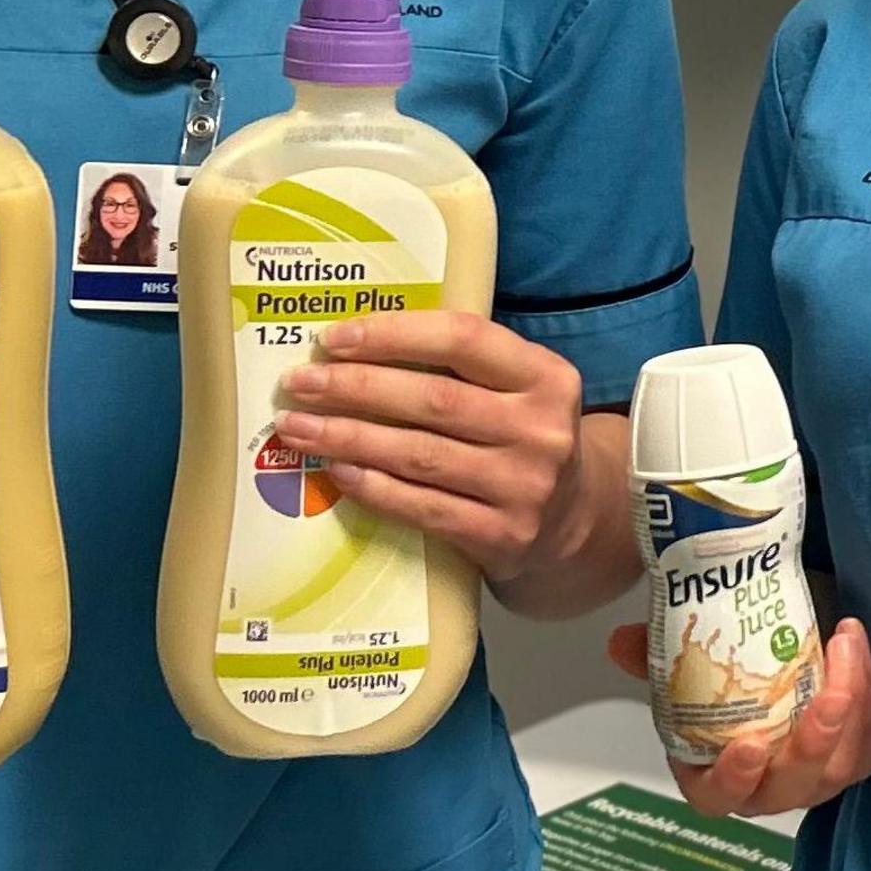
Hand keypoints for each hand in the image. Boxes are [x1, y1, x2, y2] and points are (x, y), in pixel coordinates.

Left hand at [274, 311, 581, 580]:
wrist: (573, 519)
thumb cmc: (521, 436)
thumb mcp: (519, 389)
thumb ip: (462, 366)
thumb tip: (354, 347)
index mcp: (547, 376)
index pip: (463, 339)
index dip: (393, 335)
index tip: (333, 338)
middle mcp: (541, 430)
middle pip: (433, 399)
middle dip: (355, 388)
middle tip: (298, 383)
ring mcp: (524, 487)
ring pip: (419, 455)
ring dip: (349, 438)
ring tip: (297, 427)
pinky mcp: (502, 535)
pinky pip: (423, 507)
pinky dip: (373, 488)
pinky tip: (337, 471)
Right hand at [610, 616, 870, 817]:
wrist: (772, 657)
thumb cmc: (724, 678)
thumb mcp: (685, 664)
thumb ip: (655, 652)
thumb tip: (621, 641)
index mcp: (717, 777)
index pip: (720, 797)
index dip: (734, 778)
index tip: (749, 743)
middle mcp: (769, 788)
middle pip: (795, 786)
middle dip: (815, 742)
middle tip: (829, 692)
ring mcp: (816, 777)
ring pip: (842, 763)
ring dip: (852, 707)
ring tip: (847, 645)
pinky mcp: (854, 756)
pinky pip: (869, 743)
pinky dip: (870, 703)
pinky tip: (861, 654)